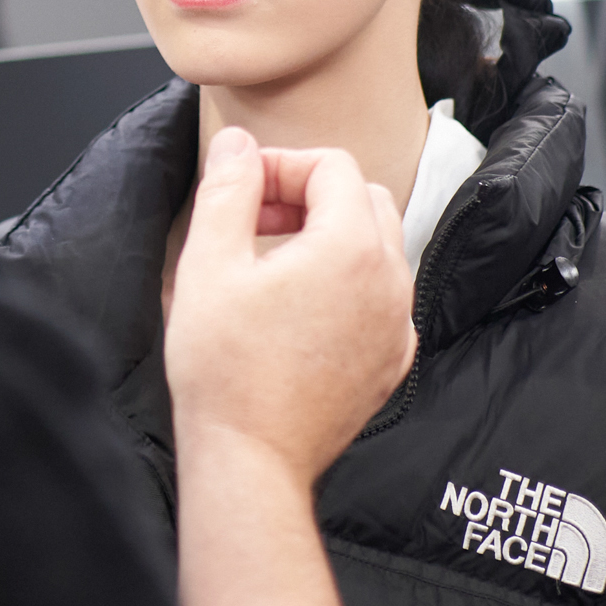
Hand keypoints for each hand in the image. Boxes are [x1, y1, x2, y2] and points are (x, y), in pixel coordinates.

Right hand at [166, 129, 415, 487]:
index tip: (241, 192)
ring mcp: (397, 325)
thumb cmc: (225, 371)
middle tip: (257, 220)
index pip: (331, 165)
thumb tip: (237, 143)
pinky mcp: (392, 362)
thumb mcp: (208, 264)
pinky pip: (382, 298)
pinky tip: (298, 310)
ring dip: (329, 237)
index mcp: (352, 247)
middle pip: (364, 198)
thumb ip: (227, 189)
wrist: (250, 462)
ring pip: (378, 247)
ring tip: (271, 264)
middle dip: (310, 194)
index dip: (280, 164)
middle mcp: (390, 281)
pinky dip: (347, 284)